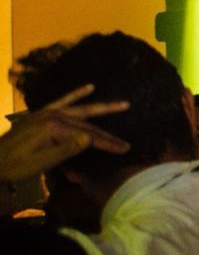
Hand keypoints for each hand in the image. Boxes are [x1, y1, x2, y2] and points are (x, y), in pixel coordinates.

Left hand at [0, 86, 130, 184]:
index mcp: (53, 128)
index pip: (87, 136)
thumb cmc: (15, 167)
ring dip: (101, 108)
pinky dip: (76, 94)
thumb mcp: (40, 163)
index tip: (125, 149)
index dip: (107, 143)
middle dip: (108, 132)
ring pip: (80, 110)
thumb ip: (65, 150)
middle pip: (87, 124)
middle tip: (126, 140)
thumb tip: (89, 139)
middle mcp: (53, 116)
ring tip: (122, 104)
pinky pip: (62, 101)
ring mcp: (47, 113)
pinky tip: (89, 87)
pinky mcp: (41, 115)